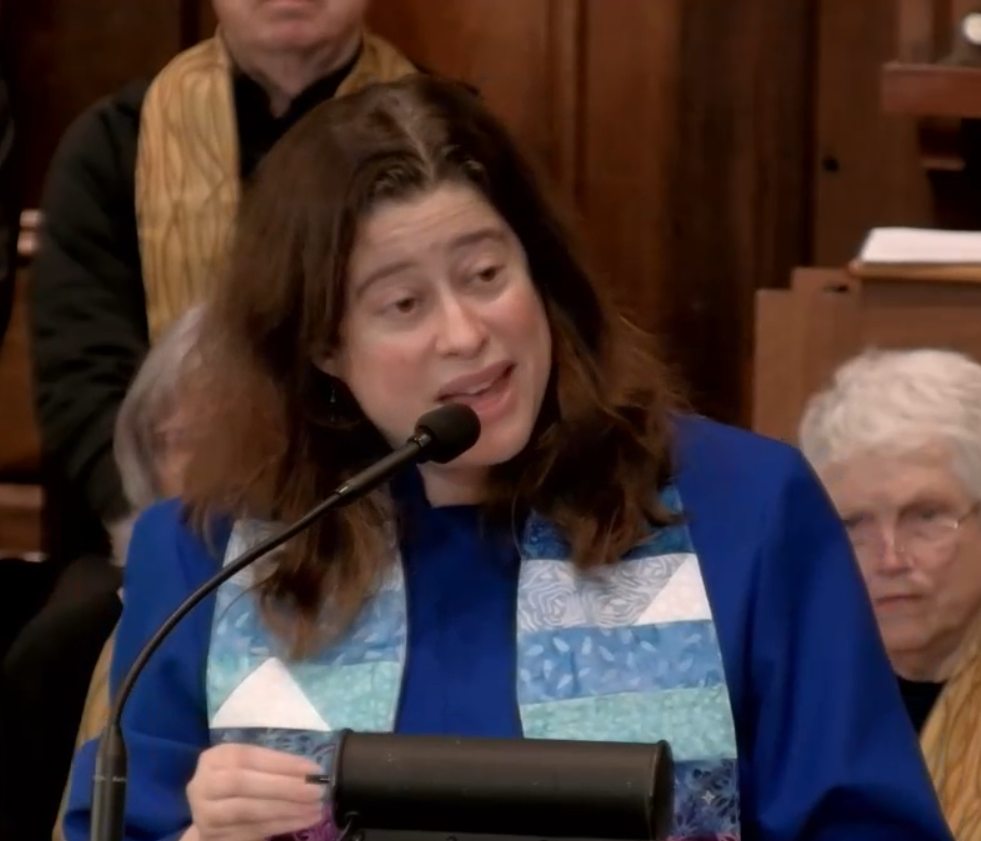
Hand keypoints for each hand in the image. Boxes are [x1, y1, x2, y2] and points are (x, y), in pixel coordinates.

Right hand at [187, 743, 325, 840]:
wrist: (215, 813)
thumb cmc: (240, 781)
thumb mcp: (250, 765)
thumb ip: (272, 765)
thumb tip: (309, 771)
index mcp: (214, 759)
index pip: (248, 756)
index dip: (281, 763)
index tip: (313, 769)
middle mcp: (203, 785)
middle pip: (243, 784)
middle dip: (285, 787)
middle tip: (316, 790)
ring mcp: (206, 814)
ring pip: (248, 811)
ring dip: (287, 809)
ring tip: (315, 807)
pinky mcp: (215, 836)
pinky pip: (253, 830)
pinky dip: (282, 824)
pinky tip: (304, 819)